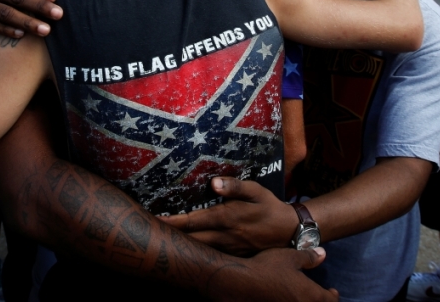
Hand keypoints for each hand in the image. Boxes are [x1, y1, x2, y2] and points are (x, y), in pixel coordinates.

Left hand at [160, 177, 297, 255]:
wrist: (289, 231)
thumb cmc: (269, 207)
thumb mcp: (256, 191)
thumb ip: (235, 187)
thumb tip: (214, 183)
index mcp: (226, 218)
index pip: (193, 221)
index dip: (172, 222)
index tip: (155, 221)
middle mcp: (224, 236)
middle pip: (190, 239)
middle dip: (171, 237)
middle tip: (150, 232)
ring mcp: (227, 249)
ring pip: (199, 250)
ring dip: (182, 245)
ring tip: (163, 239)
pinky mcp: (232, 256)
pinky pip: (210, 255)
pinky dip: (196, 251)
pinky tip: (185, 247)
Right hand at [213, 247, 337, 301]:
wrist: (240, 282)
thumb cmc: (267, 267)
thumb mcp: (290, 257)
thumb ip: (309, 257)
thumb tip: (323, 254)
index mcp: (311, 295)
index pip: (330, 300)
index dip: (332, 295)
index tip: (333, 291)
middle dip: (321, 301)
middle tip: (320, 296)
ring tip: (301, 297)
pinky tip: (284, 298)